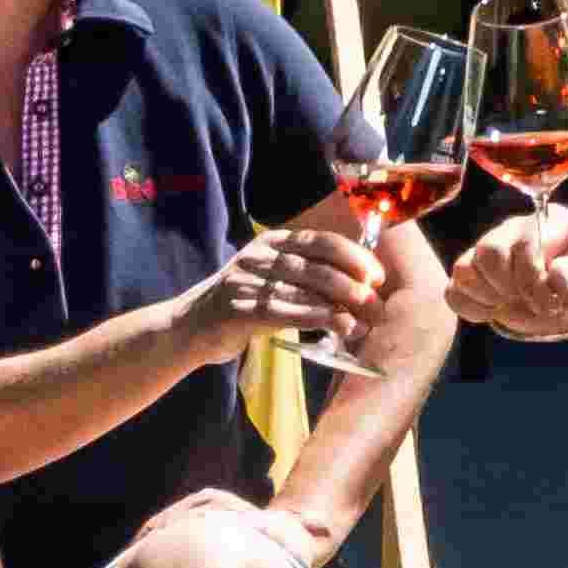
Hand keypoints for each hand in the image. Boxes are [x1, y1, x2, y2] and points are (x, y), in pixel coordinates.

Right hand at [204, 210, 390, 369]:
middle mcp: (260, 256)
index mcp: (273, 242)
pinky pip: (283, 312)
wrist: (191, 325)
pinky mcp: (238, 309)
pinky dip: (314, 319)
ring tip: (362, 322)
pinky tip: (336, 327)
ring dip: (338, 307)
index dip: (353, 256)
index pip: (321, 241)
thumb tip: (361, 285)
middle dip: (351, 285)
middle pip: (316, 266)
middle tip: (374, 303)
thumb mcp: (273, 276)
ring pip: (303, 290)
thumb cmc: (245, 301)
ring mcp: (247, 282)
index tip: (377, 276)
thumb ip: (309, 274)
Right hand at [449, 202, 567, 350]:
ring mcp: (490, 252)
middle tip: (531, 303)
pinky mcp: (476, 278)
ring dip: (487, 296)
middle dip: (508, 286)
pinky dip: (468, 307)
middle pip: (488, 250)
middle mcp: (513, 230)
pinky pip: (453, 290)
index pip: (524, 244)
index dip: (533, 279)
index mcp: (547, 222)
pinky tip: (492, 313)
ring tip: (511, 305)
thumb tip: (555, 276)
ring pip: (464, 268)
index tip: (551, 303)